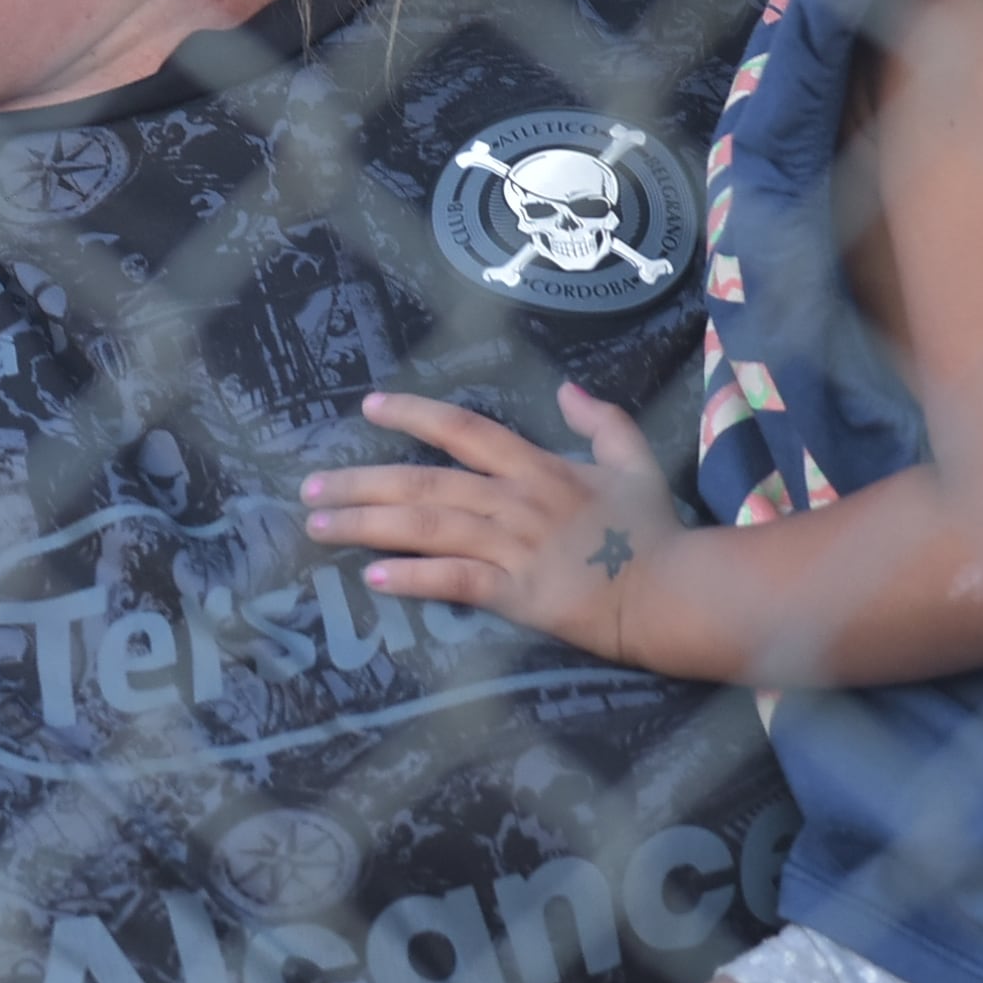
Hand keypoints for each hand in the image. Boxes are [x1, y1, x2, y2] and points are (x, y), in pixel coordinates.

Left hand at [301, 383, 673, 659]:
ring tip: (318, 526)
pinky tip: (374, 577)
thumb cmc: (654, 531)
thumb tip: (568, 387)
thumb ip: (601, 420)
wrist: (674, 593)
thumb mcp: (635, 461)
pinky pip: (456, 581)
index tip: (369, 405)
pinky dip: (414, 577)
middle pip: (424, 481)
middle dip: (360, 482)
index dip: (415, 414)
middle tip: (308, 488)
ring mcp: (515, 547)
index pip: (464, 429)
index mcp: (539, 467)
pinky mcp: (519, 594)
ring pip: (427, 527)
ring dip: (366, 526)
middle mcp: (517, 501)